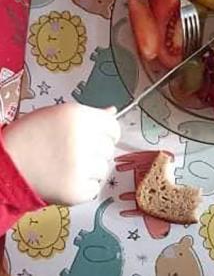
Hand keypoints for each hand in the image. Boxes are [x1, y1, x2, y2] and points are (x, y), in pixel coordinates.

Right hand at [2, 103, 119, 205]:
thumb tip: (112, 111)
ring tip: (66, 167)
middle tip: (72, 154)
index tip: (97, 138)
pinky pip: (94, 188)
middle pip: (109, 148)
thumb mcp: (57, 115)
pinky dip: (83, 187)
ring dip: (90, 170)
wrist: (3, 167)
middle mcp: (83, 140)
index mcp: (78, 117)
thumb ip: (88, 115)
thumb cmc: (28, 137)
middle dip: (95, 152)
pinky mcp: (76, 191)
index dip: (106, 133)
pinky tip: (64, 180)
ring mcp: (81, 167)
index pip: (113, 127)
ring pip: (103, 168)